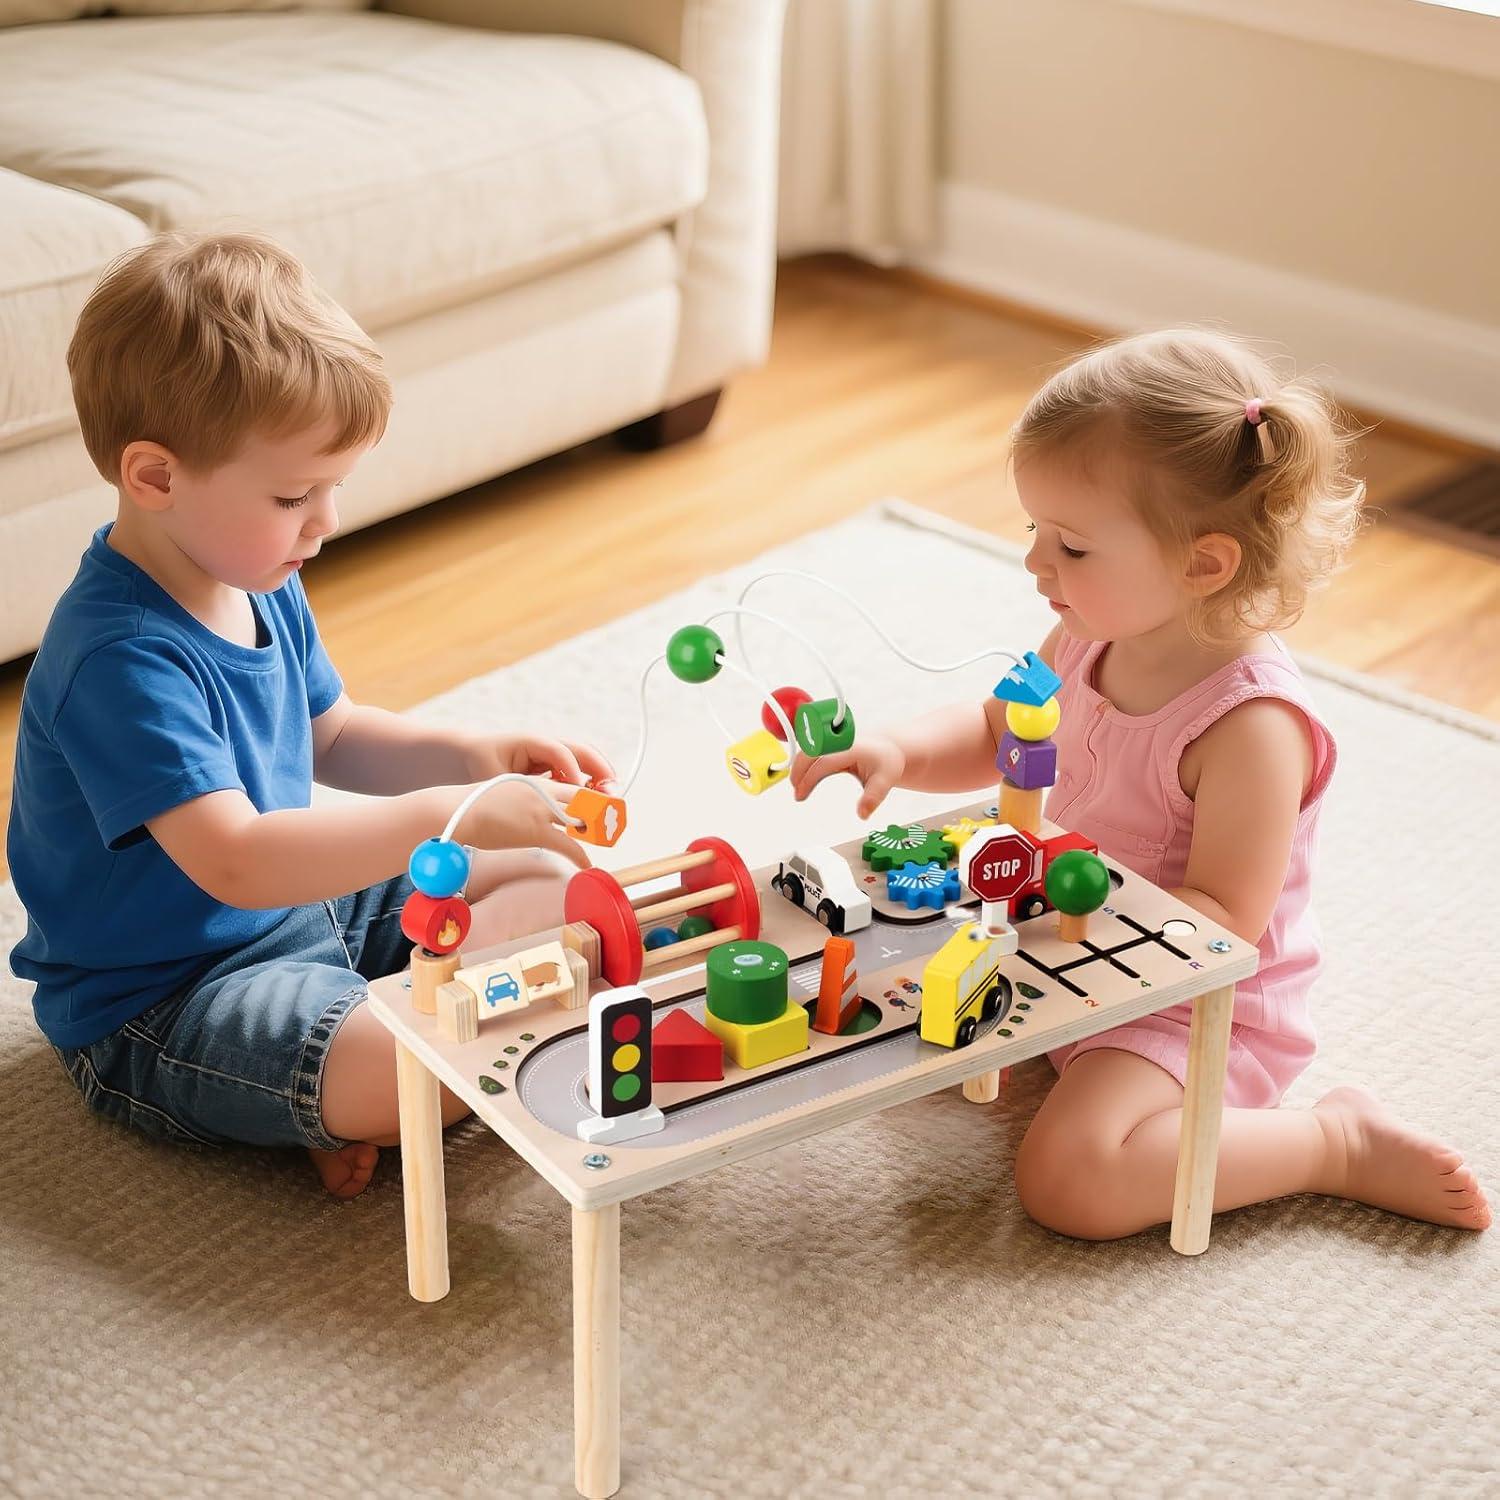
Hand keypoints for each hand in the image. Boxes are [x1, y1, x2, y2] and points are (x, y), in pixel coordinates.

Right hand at [456, 776, 592, 870]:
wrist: (457, 810)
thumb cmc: (477, 804)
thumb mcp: (510, 792)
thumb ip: (531, 798)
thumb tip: (542, 810)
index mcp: (539, 783)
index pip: (577, 788)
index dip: (594, 801)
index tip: (602, 811)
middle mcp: (544, 793)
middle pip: (586, 801)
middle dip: (602, 815)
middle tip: (610, 828)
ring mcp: (541, 811)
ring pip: (581, 820)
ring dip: (594, 833)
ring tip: (601, 842)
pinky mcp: (535, 831)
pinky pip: (568, 845)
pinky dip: (581, 856)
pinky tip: (586, 863)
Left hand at [466, 733, 619, 794]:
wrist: (473, 752)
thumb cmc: (482, 762)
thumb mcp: (493, 775)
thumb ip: (516, 787)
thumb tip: (536, 804)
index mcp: (531, 742)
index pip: (559, 752)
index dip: (571, 771)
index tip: (579, 790)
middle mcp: (548, 745)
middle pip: (582, 751)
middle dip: (600, 770)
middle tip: (611, 792)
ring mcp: (555, 754)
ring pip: (586, 760)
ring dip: (601, 777)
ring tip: (611, 798)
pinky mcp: (557, 765)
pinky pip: (581, 770)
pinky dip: (593, 783)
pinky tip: (597, 802)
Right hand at [789, 734, 905, 819]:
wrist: (889, 745)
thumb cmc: (886, 760)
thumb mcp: (885, 779)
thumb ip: (873, 797)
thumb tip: (862, 814)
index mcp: (850, 748)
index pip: (822, 763)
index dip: (808, 779)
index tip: (801, 795)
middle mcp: (839, 740)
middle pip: (809, 752)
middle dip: (797, 771)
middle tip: (795, 791)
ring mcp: (834, 739)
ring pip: (808, 748)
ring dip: (798, 765)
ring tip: (797, 786)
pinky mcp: (831, 741)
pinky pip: (812, 748)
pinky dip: (804, 761)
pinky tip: (803, 775)